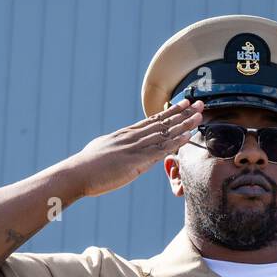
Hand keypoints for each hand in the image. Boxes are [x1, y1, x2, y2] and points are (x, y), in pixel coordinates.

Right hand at [68, 99, 203, 197]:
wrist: (77, 173)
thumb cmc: (86, 167)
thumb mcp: (103, 152)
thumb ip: (116, 149)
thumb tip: (121, 151)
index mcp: (124, 135)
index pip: (152, 120)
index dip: (169, 112)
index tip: (182, 104)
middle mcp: (132, 137)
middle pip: (162, 122)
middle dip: (182, 113)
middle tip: (199, 103)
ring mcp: (134, 147)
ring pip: (165, 132)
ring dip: (184, 123)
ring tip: (200, 115)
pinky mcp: (136, 161)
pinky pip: (161, 149)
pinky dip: (176, 140)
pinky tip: (188, 135)